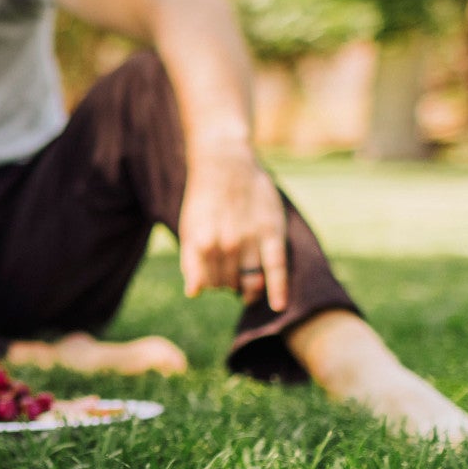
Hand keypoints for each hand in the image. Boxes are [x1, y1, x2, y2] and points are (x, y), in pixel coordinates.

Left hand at [178, 143, 286, 309]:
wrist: (225, 164)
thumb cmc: (205, 199)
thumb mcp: (189, 228)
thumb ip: (190, 261)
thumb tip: (193, 293)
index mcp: (201, 246)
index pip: (208, 285)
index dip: (212, 284)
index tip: (216, 275)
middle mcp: (224, 246)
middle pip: (230, 285)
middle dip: (230, 283)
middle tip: (232, 267)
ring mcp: (249, 241)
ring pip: (250, 281)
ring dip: (248, 287)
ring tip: (247, 279)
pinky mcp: (272, 233)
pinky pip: (276, 268)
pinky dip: (277, 289)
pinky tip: (278, 305)